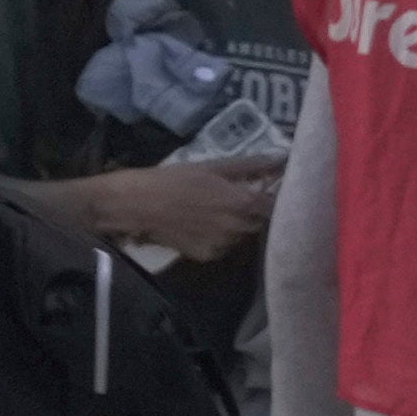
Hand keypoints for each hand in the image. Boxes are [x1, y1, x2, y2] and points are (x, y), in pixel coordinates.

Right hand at [72, 154, 279, 268]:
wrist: (135, 205)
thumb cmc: (174, 179)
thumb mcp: (213, 166)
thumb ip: (250, 165)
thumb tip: (281, 159)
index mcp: (244, 203)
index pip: (277, 205)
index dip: (275, 196)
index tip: (271, 189)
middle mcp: (239, 228)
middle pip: (262, 222)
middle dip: (255, 211)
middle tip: (239, 198)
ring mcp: (224, 245)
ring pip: (243, 235)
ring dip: (238, 225)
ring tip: (218, 211)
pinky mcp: (207, 255)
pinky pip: (225, 246)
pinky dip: (220, 237)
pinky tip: (204, 225)